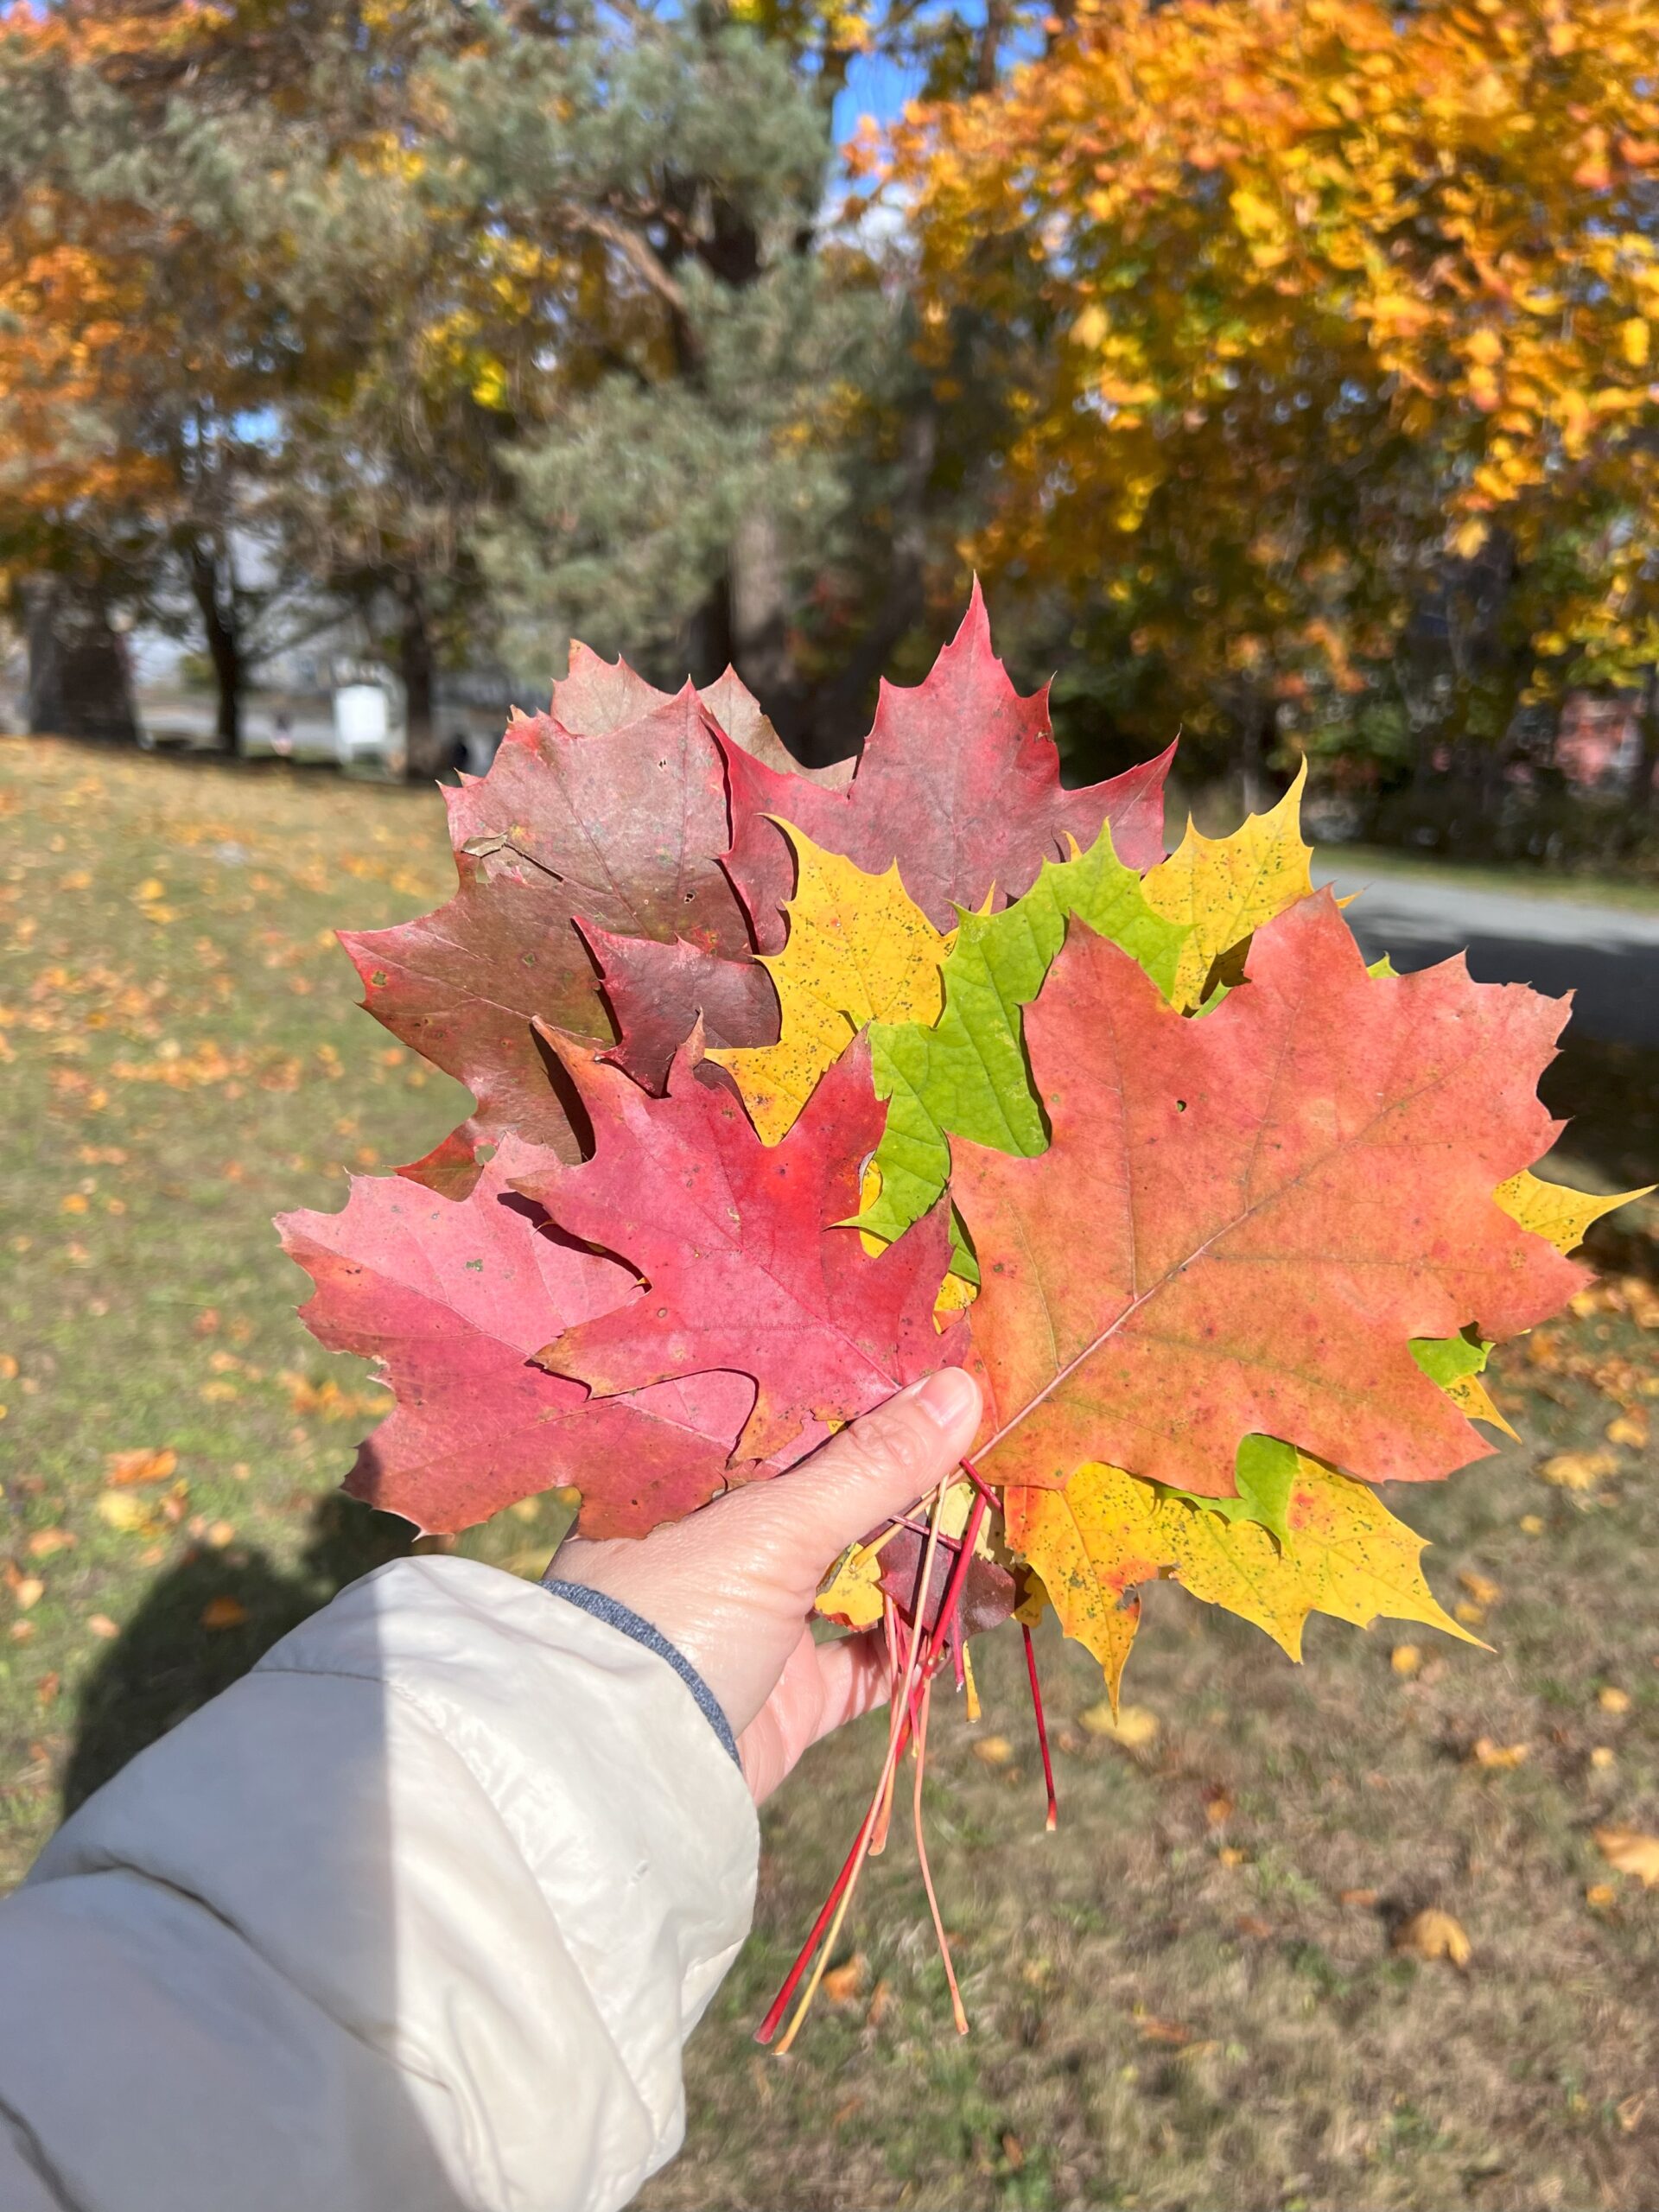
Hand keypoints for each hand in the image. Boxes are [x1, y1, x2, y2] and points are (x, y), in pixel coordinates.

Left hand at [549, 1367, 982, 1801]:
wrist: (627, 1774)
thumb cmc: (675, 1614)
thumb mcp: (772, 1525)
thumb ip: (871, 1465)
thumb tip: (960, 1387)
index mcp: (692, 1484)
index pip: (787, 1422)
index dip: (861, 1400)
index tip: (936, 1375)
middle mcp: (720, 1545)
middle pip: (831, 1500)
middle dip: (906, 1484)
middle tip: (986, 1449)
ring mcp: (756, 1622)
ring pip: (857, 1577)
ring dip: (922, 1563)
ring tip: (995, 1534)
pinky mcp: (788, 1695)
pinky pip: (870, 1659)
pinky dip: (919, 1641)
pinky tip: (974, 1615)